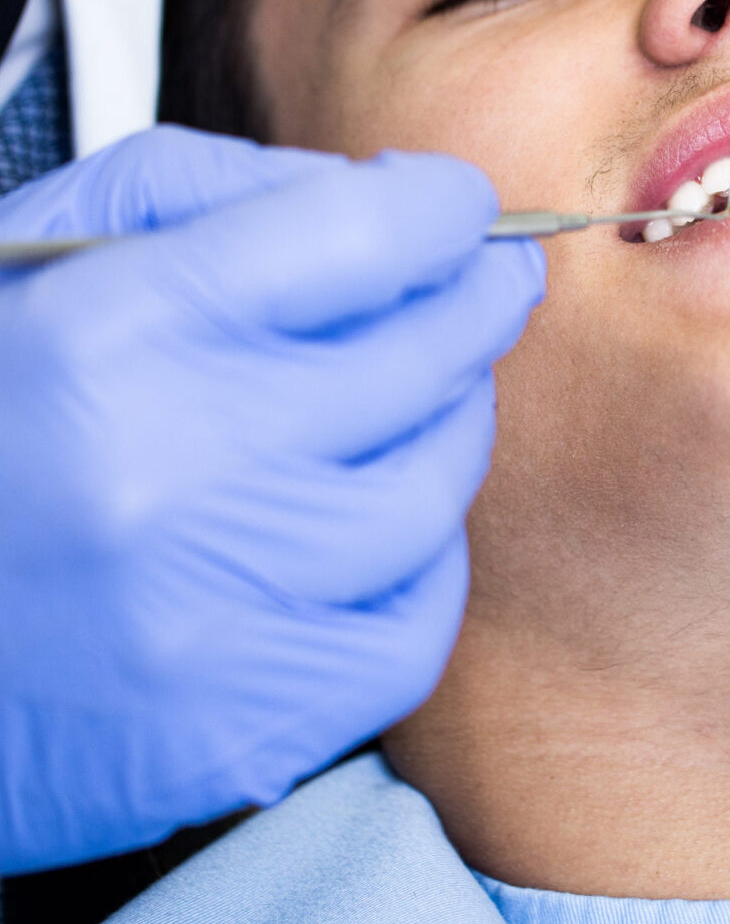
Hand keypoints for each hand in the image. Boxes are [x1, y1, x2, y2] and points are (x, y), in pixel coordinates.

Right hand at [0, 127, 543, 872]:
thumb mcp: (27, 260)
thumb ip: (199, 192)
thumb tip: (373, 195)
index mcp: (106, 333)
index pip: (359, 239)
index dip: (442, 208)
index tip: (461, 207)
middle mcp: (166, 471)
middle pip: (422, 360)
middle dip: (477, 302)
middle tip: (490, 283)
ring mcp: (208, 614)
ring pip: (436, 491)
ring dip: (449, 428)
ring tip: (423, 399)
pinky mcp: (234, 730)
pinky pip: (415, 625)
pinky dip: (420, 561)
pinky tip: (376, 525)